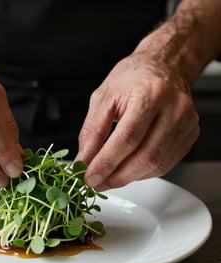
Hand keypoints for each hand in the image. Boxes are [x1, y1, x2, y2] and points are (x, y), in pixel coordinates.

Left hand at [76, 53, 199, 190]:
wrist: (163, 66)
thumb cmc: (132, 78)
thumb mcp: (103, 98)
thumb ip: (92, 131)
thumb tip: (84, 160)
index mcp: (150, 94)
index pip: (127, 139)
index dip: (106, 163)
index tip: (89, 177)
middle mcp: (174, 109)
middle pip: (145, 157)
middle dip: (116, 176)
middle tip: (96, 183)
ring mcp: (186, 123)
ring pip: (156, 164)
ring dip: (128, 177)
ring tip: (108, 177)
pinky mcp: (190, 134)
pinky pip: (166, 163)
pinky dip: (142, 172)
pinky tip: (127, 169)